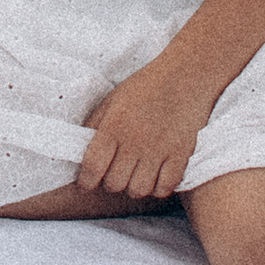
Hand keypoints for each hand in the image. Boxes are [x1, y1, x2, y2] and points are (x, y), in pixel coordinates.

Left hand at [76, 63, 215, 200]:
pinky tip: (155, 175)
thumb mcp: (112, 99)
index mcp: (115, 125)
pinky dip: (157, 187)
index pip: (93, 166)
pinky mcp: (181, 155)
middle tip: (114, 172)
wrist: (185, 75)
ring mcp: (160, 149)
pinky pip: (164, 188)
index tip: (87, 182)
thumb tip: (79, 150)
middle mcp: (135, 140)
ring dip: (134, 186)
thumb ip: (95, 125)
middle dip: (110, 182)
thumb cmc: (145, 86)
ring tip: (135, 174)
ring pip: (139, 190)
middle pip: (114, 183)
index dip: (86, 180)